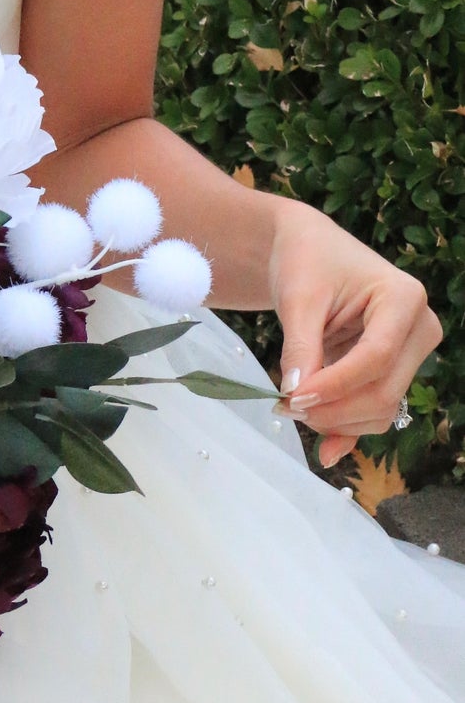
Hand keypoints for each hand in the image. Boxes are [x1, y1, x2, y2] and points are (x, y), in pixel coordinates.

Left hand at [269, 203, 440, 468]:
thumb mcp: (298, 299)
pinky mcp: (392, 372)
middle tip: (284, 406)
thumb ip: (301, 347)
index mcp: (405, 299)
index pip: (375, 358)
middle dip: (333, 409)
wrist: (310, 252)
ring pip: (382, 408)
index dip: (334, 386)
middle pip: (384, 390)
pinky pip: (377, 412)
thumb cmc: (307, 262)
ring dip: (337, 420)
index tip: (292, 399)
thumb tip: (296, 394)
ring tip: (291, 406)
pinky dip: (349, 430)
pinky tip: (324, 449)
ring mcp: (410, 354)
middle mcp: (419, 328)